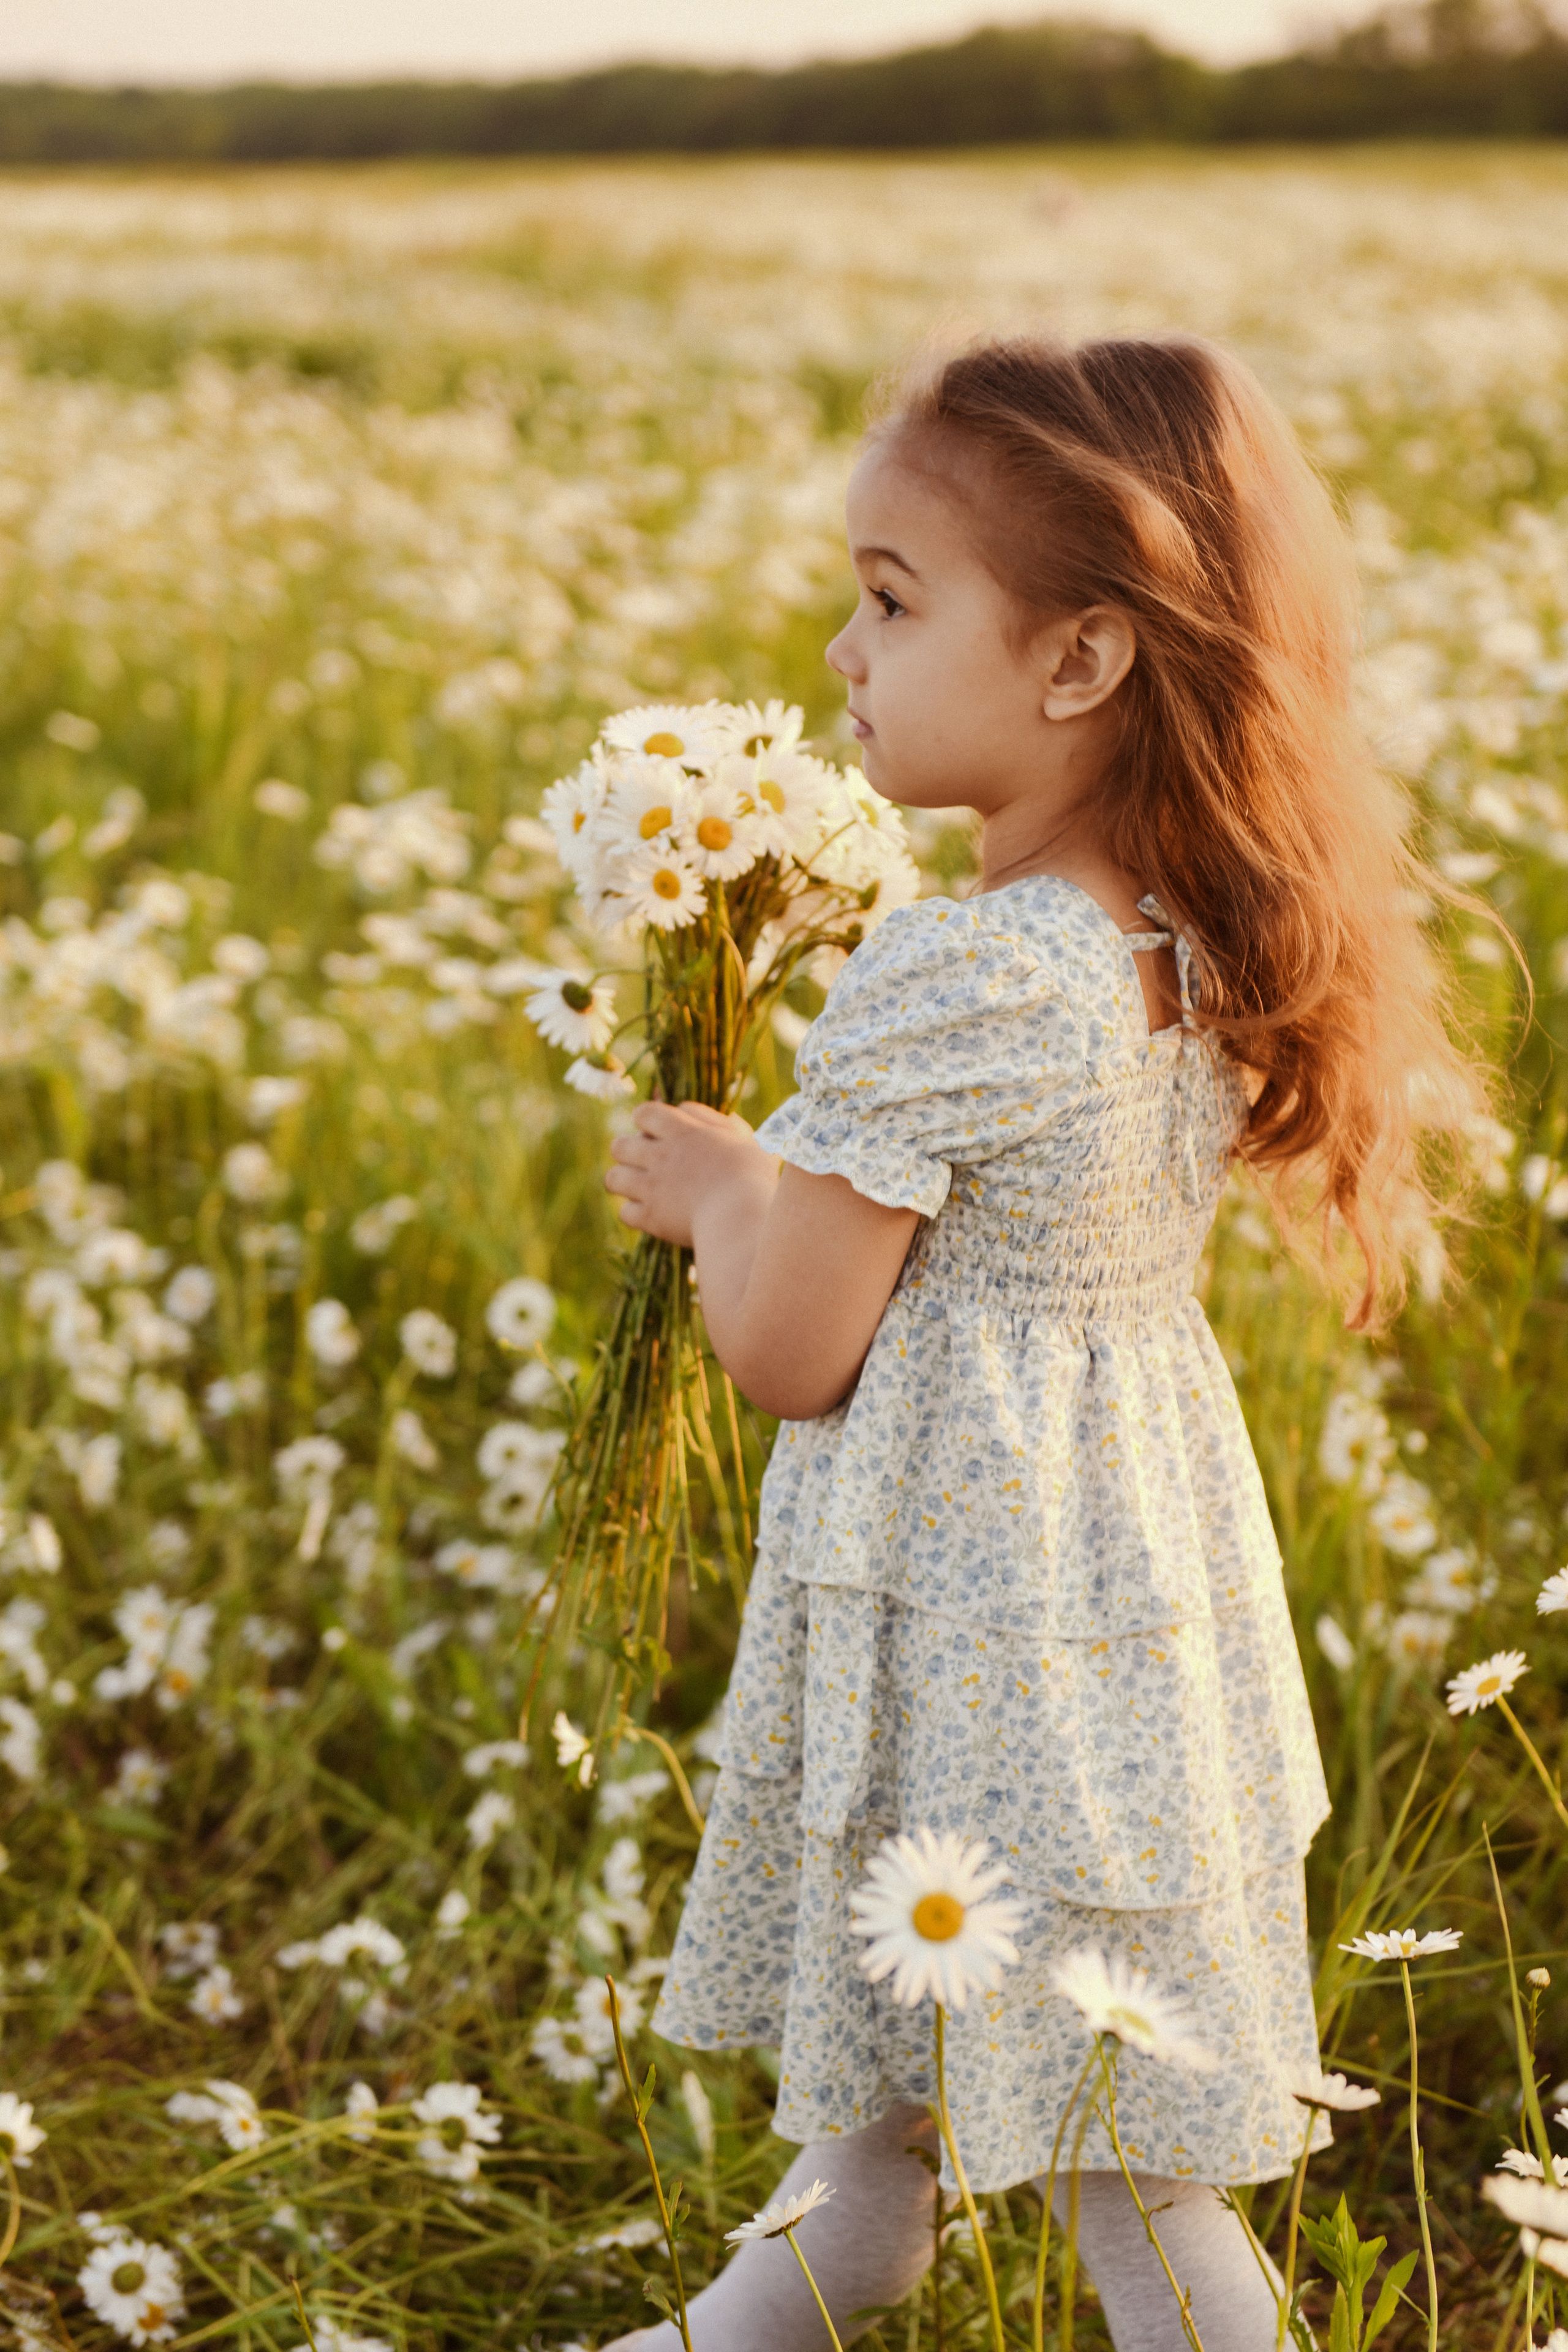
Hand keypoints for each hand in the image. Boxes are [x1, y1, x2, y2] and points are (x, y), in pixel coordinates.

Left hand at [605, 1101, 776, 1246]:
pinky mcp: (650, 1218)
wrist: (741, 1216)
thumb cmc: (752, 1177)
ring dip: (625, 1183)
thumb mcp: (747, 1141)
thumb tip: (707, 1115)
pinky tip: (653, 1216)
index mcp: (682, 1131)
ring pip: (613, 1178)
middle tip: (646, 1164)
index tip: (658, 1133)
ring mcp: (651, 1187)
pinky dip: (637, 1215)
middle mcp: (659, 1156)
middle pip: (619, 1145)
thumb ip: (724, 1125)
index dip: (646, 1121)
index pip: (644, 1112)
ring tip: (641, 1190)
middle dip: (628, 1153)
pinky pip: (625, 1213)